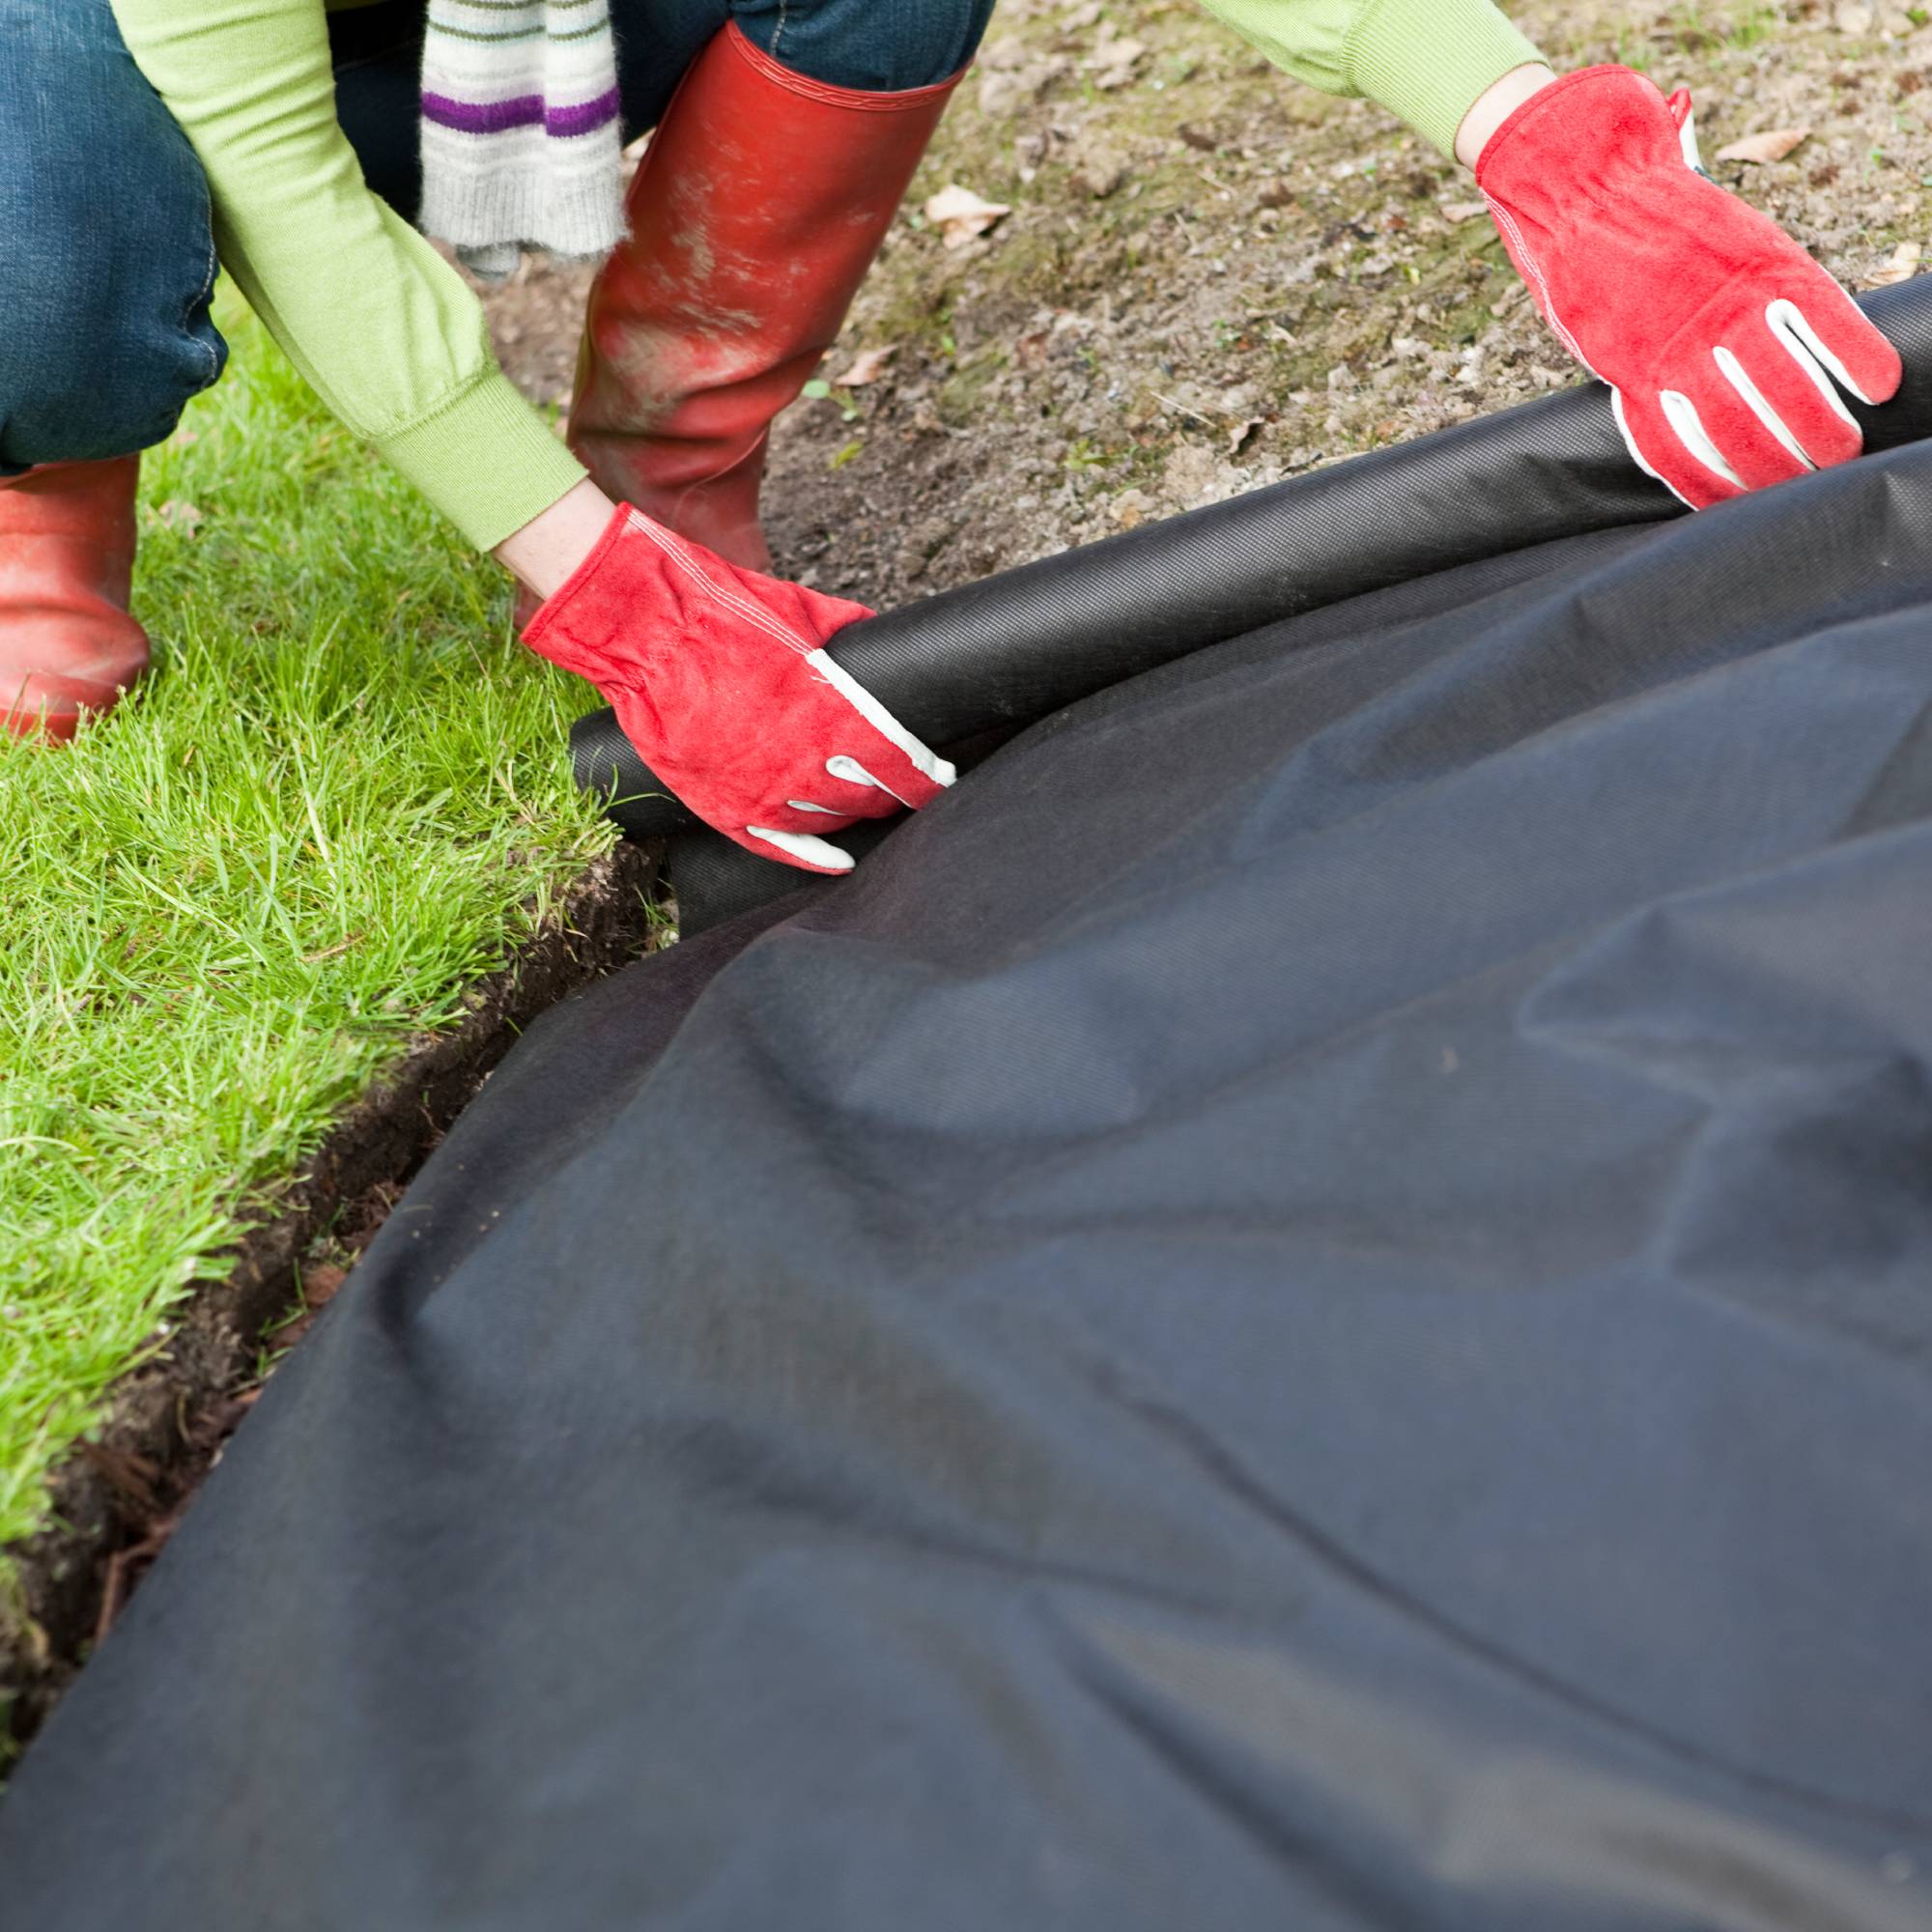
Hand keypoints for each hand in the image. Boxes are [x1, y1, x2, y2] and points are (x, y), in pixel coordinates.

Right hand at [521, 505, 952, 872]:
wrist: (646, 635)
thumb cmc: (723, 614)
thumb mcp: (800, 610)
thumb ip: (847, 633)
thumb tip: (875, 638)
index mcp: (834, 713)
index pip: (902, 762)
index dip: (928, 775)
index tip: (942, 776)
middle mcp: (805, 763)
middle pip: (871, 796)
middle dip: (893, 792)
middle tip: (906, 787)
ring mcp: (764, 793)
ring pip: (831, 820)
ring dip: (855, 814)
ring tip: (867, 804)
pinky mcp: (727, 809)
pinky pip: (783, 848)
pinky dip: (816, 857)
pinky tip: (839, 860)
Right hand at [1474, 65, 1901, 508]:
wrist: (1585, 192)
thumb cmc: (1667, 215)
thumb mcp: (1738, 232)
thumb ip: (1769, 284)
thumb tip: (1808, 338)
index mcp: (1761, 264)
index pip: (1827, 323)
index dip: (1859, 361)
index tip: (1882, 389)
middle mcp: (1720, 310)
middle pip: (1788, 389)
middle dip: (1822, 433)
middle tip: (1839, 457)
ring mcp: (1670, 347)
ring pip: (1734, 425)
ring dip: (1771, 464)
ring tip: (1793, 483)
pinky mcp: (1628, 373)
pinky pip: (1666, 442)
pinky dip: (1695, 478)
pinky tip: (1719, 497)